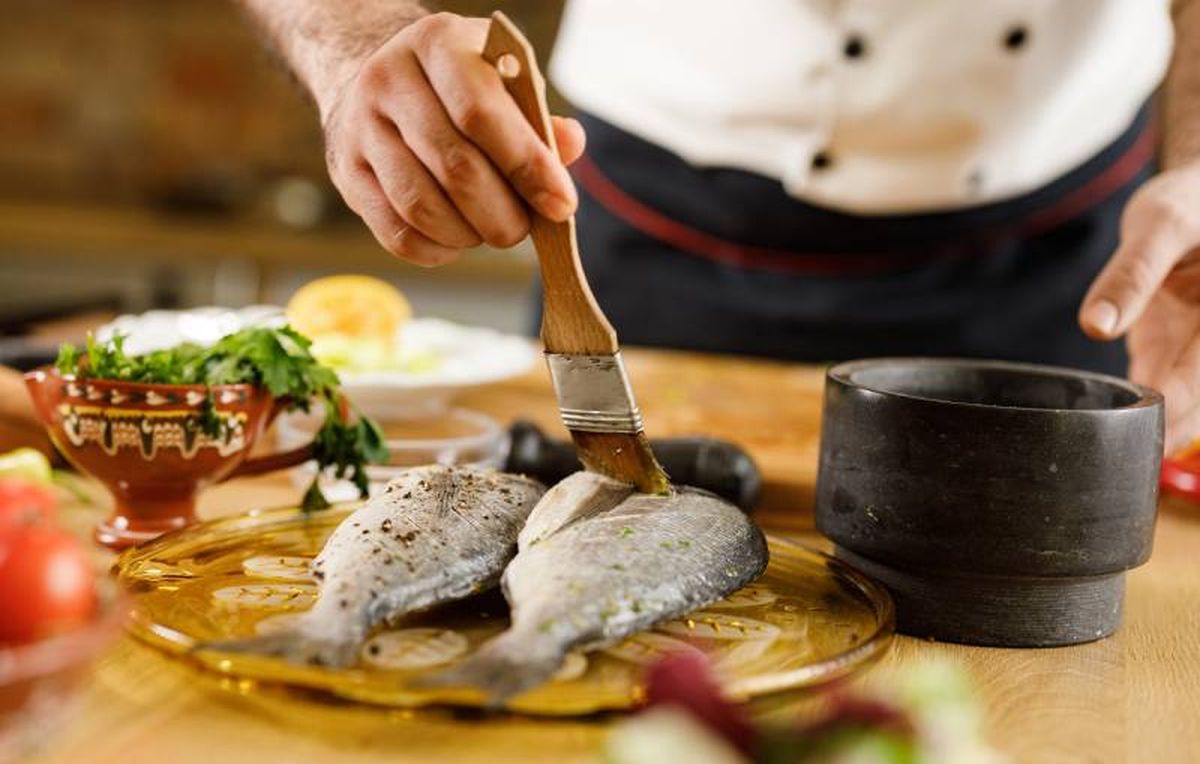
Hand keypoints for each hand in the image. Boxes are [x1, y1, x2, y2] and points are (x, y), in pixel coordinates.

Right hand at [318, 13, 585, 265]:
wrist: (376, 77)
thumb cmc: (456, 85)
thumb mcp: (500, 79)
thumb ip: (536, 116)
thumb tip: (570, 146)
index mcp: (437, 44)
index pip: (480, 112)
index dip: (526, 165)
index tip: (561, 204)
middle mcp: (388, 80)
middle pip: (453, 167)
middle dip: (501, 213)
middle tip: (521, 228)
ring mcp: (359, 128)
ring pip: (421, 207)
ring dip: (468, 234)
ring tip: (488, 229)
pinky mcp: (347, 174)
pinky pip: (396, 233)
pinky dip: (437, 249)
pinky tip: (456, 239)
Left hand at [1080, 161, 1199, 451]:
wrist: (1199, 199)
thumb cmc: (1191, 201)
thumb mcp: (1159, 224)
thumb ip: (1131, 274)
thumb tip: (1096, 326)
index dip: (1176, 408)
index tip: (1137, 430)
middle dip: (1167, 431)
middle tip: (1116, 455)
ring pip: (1190, 407)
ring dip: (1156, 430)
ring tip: (1108, 453)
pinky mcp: (1178, 352)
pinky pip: (1164, 391)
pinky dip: (1140, 410)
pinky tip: (1105, 427)